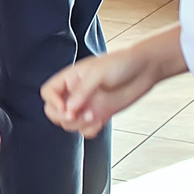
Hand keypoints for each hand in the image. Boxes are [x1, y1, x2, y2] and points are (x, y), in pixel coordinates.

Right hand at [42, 45, 160, 137]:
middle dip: (63, 117)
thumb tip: (69, 108)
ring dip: (78, 125)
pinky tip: (101, 122)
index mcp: (71, 78)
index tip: (66, 108)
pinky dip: (90, 130)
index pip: (48, 92)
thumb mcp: (99, 73)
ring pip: (69, 124)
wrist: (144, 70)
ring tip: (94, 117)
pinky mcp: (99, 115)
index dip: (52, 102)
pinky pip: (85, 130)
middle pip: (54, 111)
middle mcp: (76, 93)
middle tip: (77, 116)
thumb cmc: (122, 63)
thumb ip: (83, 91)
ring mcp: (87, 105)